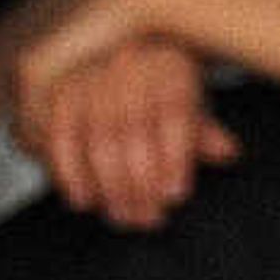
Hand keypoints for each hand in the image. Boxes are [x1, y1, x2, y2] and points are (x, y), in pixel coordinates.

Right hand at [20, 41, 233, 229]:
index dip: (175, 156)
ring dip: (107, 184)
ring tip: (123, 217)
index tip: (175, 196)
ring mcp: (84, 74)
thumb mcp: (192, 109)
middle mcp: (124, 61)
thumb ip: (204, 131)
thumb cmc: (165, 96)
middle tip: (149, 219)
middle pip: (130, 127)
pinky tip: (84, 200)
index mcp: (166, 61)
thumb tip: (227, 151)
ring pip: (94, 134)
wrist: (117, 66)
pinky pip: (57, 135)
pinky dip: (69, 171)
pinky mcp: (51, 92)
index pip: (173, 109)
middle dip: (139, 181)